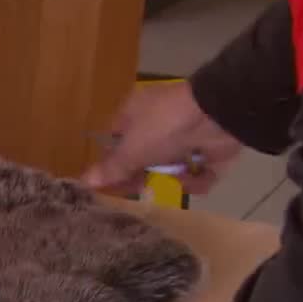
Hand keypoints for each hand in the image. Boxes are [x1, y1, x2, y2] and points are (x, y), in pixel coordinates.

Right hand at [81, 81, 241, 194]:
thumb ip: (110, 169)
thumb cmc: (164, 127)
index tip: (111, 184)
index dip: (112, 164)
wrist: (218, 116)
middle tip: (142, 188)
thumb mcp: (131, 150)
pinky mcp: (210, 149)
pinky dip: (198, 179)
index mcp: (135, 113)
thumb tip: (84, 182)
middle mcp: (159, 122)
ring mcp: (186, 135)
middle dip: (144, 175)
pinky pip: (198, 172)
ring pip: (170, 166)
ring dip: (173, 177)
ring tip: (177, 177)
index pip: (116, 142)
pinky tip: (196, 176)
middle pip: (143, 157)